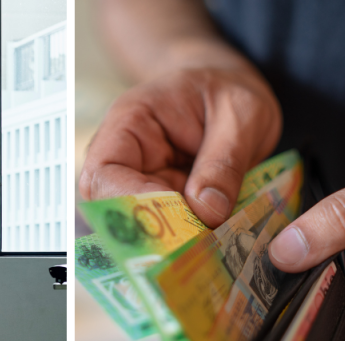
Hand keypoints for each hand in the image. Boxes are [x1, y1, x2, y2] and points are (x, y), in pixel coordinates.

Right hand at [78, 67, 281, 227]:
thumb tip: (207, 211)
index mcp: (130, 123)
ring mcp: (140, 183)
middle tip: (199, 245)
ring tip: (213, 244)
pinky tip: (215, 242)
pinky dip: (188, 239)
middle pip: (114, 207)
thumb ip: (225, 160)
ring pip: (138, 225)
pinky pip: (164, 229)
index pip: (103, 173)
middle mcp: (125, 158)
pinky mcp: (161, 203)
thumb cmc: (227, 90)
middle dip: (153, 231)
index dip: (130, 203)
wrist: (229, 91)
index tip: (177, 219)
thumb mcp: (241, 114)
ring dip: (173, 239)